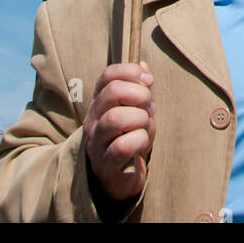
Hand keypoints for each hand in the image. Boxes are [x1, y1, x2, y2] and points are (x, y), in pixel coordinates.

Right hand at [83, 63, 155, 202]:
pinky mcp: (106, 163)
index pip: (108, 75)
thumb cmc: (128, 136)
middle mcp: (94, 118)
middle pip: (112, 92)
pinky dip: (139, 140)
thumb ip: (138, 89)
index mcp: (99, 101)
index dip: (131, 71)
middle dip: (139, 94)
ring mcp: (97, 141)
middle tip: (150, 106)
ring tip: (145, 124)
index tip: (149, 80)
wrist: (118, 176)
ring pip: (116, 118)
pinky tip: (143, 142)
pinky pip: (122, 146)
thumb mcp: (134, 109)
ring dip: (140, 118)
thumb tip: (144, 66)